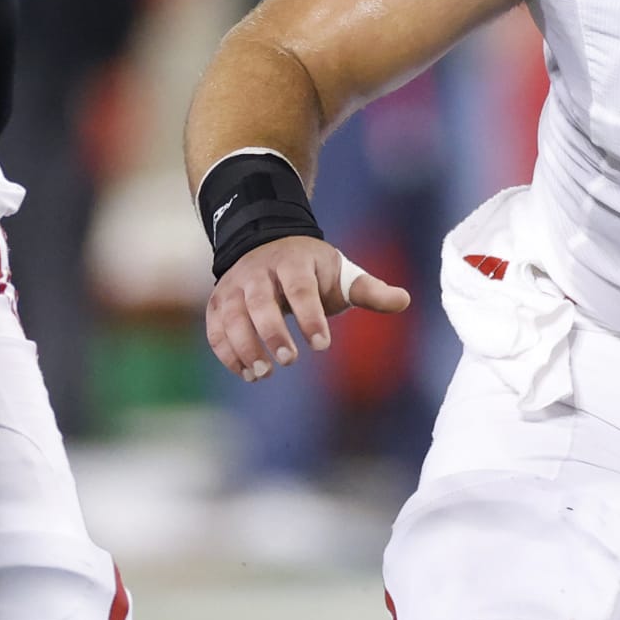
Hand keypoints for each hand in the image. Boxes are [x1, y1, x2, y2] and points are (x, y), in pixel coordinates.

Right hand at [205, 235, 409, 381]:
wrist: (270, 247)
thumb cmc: (313, 271)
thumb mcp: (341, 274)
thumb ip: (369, 291)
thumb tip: (404, 300)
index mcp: (294, 261)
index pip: (300, 288)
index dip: (310, 316)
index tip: (322, 345)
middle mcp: (259, 271)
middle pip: (260, 301)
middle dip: (273, 332)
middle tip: (290, 360)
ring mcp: (234, 286)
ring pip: (231, 315)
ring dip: (244, 345)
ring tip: (263, 372)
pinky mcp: (218, 303)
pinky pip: (215, 328)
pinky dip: (226, 352)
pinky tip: (246, 373)